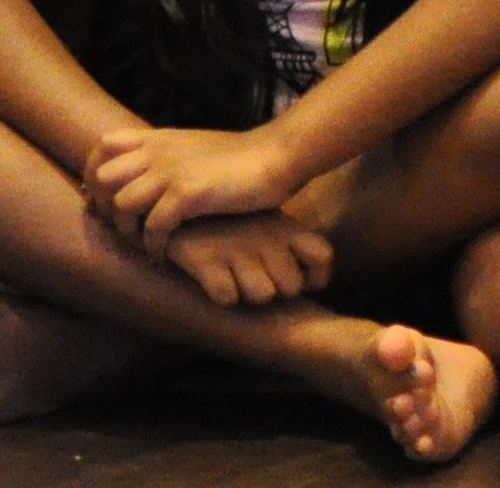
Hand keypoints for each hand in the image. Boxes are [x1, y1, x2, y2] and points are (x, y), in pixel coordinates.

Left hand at [86, 120, 295, 250]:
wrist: (274, 156)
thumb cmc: (239, 157)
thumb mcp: (194, 147)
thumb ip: (169, 156)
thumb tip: (150, 174)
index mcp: (158, 138)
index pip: (102, 146)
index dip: (96, 175)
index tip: (107, 201)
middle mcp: (158, 152)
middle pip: (102, 177)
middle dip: (106, 207)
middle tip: (124, 228)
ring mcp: (171, 172)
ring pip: (122, 204)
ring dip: (128, 231)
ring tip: (143, 245)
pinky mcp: (188, 194)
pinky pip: (152, 227)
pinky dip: (153, 246)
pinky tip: (163, 256)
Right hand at [157, 209, 332, 306]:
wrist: (176, 203)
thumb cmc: (229, 222)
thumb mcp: (267, 222)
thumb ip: (290, 246)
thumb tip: (309, 281)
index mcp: (285, 226)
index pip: (323, 257)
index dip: (315, 278)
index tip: (300, 281)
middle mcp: (266, 235)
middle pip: (291, 286)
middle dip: (275, 291)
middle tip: (252, 278)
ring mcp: (237, 246)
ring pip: (262, 295)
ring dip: (247, 293)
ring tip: (232, 278)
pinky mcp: (206, 258)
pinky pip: (227, 296)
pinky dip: (220, 294)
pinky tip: (211, 280)